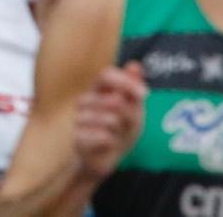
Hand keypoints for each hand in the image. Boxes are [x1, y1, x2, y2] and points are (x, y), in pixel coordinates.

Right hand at [72, 62, 146, 183]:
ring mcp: (78, 118)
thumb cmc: (120, 131)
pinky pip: (105, 136)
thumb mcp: (133, 109)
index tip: (145, 94)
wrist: (103, 159)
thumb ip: (133, 88)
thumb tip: (135, 64)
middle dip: (130, 115)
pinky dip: (114, 142)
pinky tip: (109, 145)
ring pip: (111, 119)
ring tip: (116, 135)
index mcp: (96, 90)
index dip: (125, 82)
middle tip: (128, 125)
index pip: (106, 75)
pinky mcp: (77, 137)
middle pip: (114, 100)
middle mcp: (84, 100)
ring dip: (121, 131)